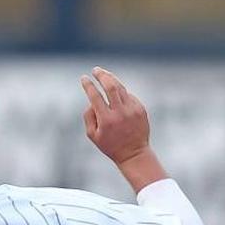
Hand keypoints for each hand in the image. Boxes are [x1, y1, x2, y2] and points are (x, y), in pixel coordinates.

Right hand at [80, 67, 166, 192]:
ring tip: (104, 75)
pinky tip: (115, 93)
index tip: (83, 78)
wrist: (134, 153)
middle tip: (96, 70)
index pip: (95, 96)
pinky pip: (129, 96)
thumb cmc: (110, 145)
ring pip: (121, 88)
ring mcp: (132, 110)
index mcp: (106, 120)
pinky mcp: (141, 109)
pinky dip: (121, 92)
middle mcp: (120, 113)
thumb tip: (91, 102)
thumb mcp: (93, 135)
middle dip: (102, 75)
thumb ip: (88, 117)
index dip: (88, 85)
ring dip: (112, 79)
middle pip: (111, 86)